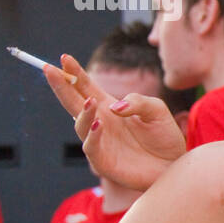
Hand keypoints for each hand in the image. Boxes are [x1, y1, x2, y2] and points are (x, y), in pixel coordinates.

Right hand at [45, 53, 186, 190]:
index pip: (86, 86)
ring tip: (90, 102)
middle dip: (61, 86)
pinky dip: (92, 136)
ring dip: (82, 112)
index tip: (64, 57)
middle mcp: (99, 122)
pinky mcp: (103, 161)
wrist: (174, 165)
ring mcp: (99, 141)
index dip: (74, 73)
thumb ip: (138, 102)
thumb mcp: (156, 110)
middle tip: (49, 69)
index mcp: (109, 107)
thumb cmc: (164, 136)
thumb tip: (114, 106)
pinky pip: (91, 147)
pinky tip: (97, 124)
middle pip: (74, 102)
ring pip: (80, 125)